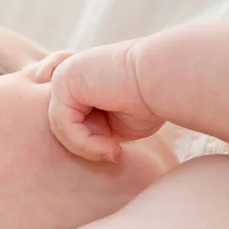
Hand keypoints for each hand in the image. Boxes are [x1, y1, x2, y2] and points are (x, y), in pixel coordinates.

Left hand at [48, 38, 163, 161]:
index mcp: (80, 80)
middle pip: (61, 125)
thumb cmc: (151, 101)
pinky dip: (86, 143)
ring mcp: (64, 75)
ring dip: (87, 148)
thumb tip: (76, 147)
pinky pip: (64, 124)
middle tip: (114, 154)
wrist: (167, 78)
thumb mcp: (114, 124)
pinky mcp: (65, 81)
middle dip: (86, 146)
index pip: (68, 120)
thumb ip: (91, 130)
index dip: (86, 142)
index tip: (116, 151)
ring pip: (60, 127)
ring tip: (114, 152)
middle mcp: (68, 74)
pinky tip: (112, 147)